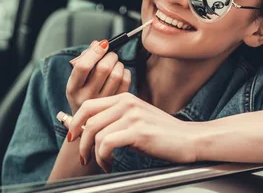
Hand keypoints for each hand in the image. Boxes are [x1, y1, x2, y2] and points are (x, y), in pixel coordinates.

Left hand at [63, 93, 201, 172]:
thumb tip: (90, 131)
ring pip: (96, 134)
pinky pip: (107, 144)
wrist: (190, 139)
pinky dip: (104, 158)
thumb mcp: (137, 119)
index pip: (88, 105)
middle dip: (81, 143)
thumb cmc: (163, 134)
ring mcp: (132, 116)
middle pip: (88, 120)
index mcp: (124, 97)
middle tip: (84, 158)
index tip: (73, 137)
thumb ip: (116, 119)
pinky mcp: (138, 131)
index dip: (75, 121)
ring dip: (94, 154)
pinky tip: (110, 165)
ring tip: (103, 164)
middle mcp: (126, 103)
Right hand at [66, 40, 130, 114]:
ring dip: (118, 63)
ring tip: (115, 63)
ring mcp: (102, 104)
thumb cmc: (82, 94)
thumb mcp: (77, 80)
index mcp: (73, 89)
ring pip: (116, 74)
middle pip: (103, 68)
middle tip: (111, 54)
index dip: (95, 52)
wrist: (87, 123)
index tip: (103, 44)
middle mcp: (86, 98)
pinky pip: (125, 82)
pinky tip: (120, 72)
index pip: (83, 66)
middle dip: (110, 55)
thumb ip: (84, 59)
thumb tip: (98, 44)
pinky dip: (125, 72)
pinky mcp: (115, 105)